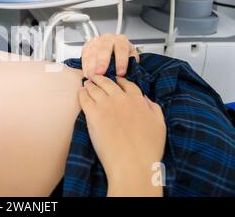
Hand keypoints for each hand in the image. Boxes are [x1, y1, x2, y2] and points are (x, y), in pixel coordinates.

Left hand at [79, 76, 165, 196]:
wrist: (132, 164)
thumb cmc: (148, 149)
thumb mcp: (160, 125)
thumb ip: (153, 108)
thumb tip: (144, 99)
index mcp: (138, 100)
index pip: (128, 84)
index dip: (121, 81)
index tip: (116, 80)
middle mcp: (121, 99)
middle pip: (108, 83)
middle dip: (101, 78)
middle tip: (95, 77)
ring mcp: (106, 105)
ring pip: (95, 88)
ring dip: (90, 84)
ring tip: (86, 83)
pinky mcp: (93, 114)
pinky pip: (84, 99)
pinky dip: (82, 93)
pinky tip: (80, 92)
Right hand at [82, 34, 139, 78]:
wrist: (113, 48)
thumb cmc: (122, 54)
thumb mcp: (131, 56)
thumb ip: (131, 63)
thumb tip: (129, 73)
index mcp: (121, 40)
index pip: (121, 49)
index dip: (121, 61)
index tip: (120, 73)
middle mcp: (108, 38)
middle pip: (104, 49)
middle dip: (102, 62)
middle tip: (101, 73)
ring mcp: (96, 41)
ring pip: (92, 52)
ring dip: (91, 65)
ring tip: (92, 76)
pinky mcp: (87, 46)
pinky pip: (84, 56)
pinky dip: (85, 66)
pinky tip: (87, 74)